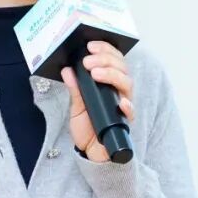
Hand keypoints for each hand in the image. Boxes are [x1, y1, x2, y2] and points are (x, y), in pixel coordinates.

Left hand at [61, 40, 135, 162]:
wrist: (90, 151)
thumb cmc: (87, 127)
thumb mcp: (76, 106)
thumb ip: (74, 89)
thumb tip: (67, 70)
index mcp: (109, 84)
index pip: (113, 60)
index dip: (105, 50)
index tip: (90, 46)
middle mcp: (119, 92)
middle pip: (122, 69)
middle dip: (106, 60)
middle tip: (88, 61)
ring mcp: (123, 105)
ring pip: (127, 84)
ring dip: (112, 75)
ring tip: (95, 73)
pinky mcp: (124, 122)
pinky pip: (130, 111)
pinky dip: (127, 105)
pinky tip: (120, 102)